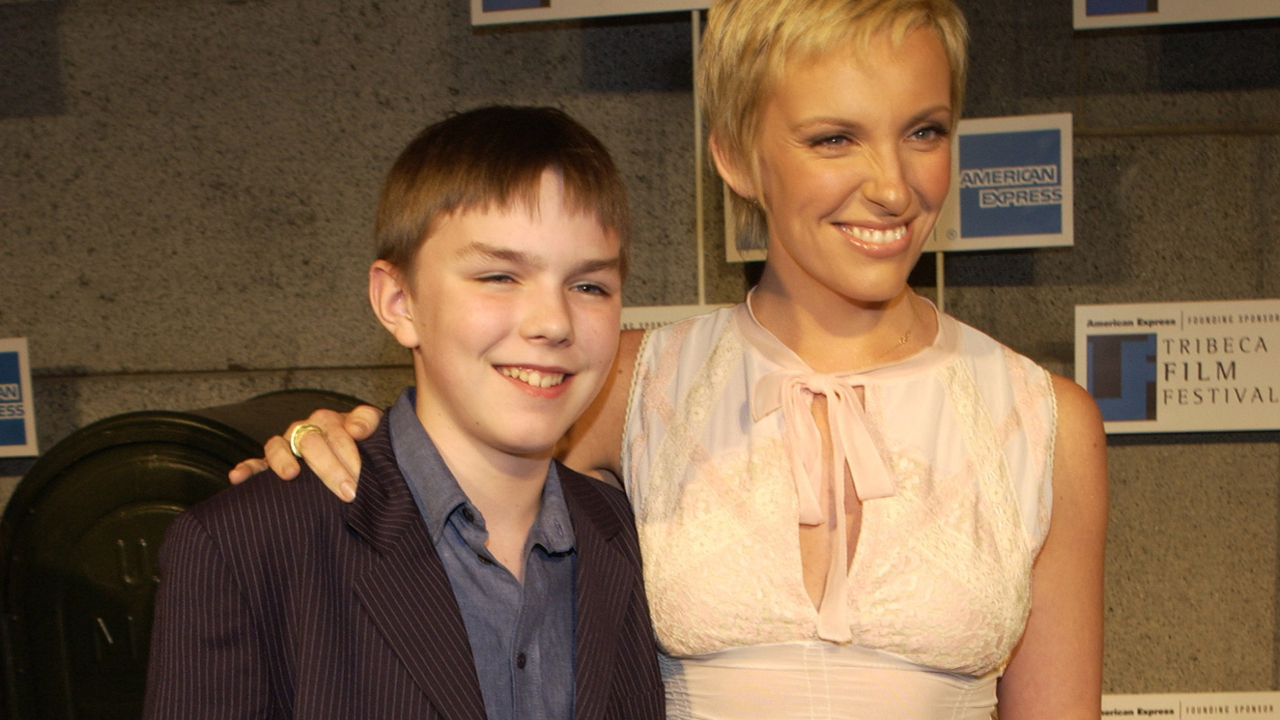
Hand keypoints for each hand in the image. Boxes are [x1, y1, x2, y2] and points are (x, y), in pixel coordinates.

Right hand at [227, 405, 383, 501]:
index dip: (349, 455)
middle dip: (329, 468)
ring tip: (291, 474)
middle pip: (311, 442)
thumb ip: (368, 421)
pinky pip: (255, 464)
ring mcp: (286, 446)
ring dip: (283, 460)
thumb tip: (356, 429)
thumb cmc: (362, 443)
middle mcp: (305, 429)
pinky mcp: (270, 463)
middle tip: (346, 491)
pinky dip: (247, 469)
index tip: (359, 478)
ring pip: (278, 446)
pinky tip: (238, 477)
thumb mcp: (372, 429)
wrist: (356, 454)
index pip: (337, 432)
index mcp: (329, 421)